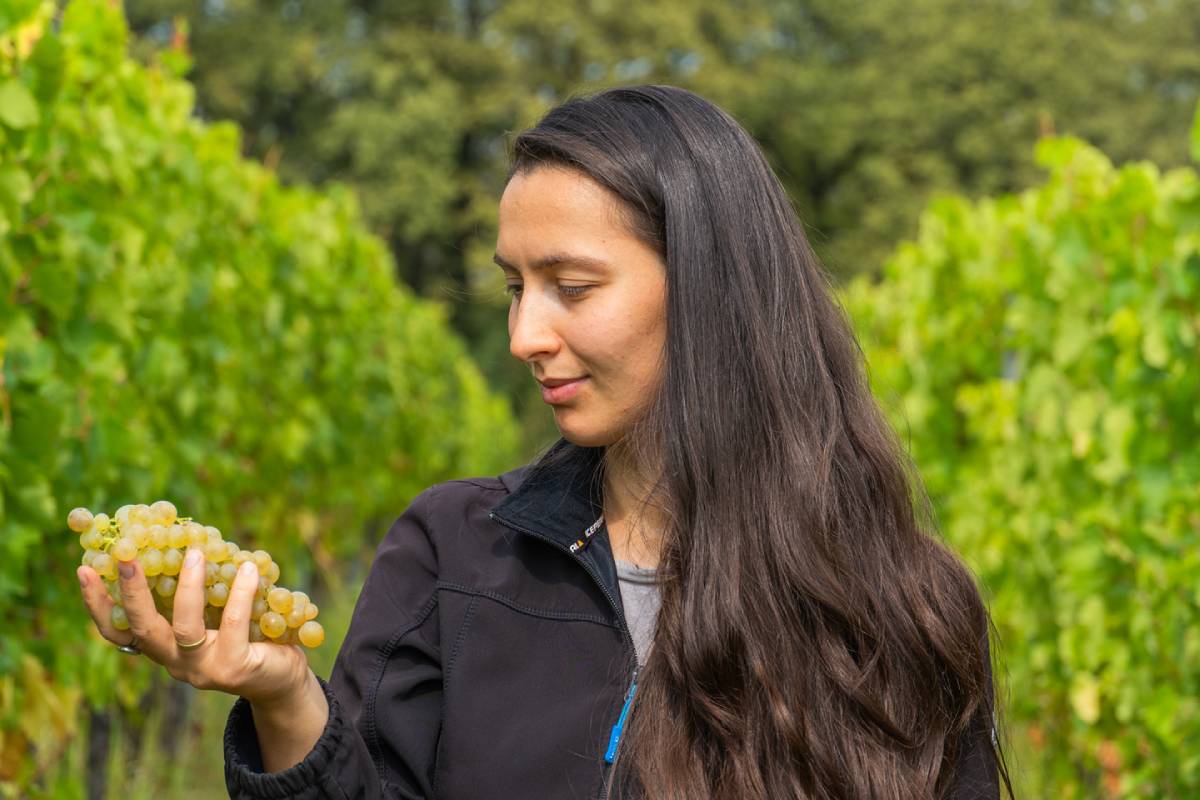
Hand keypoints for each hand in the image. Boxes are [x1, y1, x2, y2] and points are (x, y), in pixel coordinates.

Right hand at [77, 547, 310, 708]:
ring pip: (184, 627)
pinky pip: (233, 625)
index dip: (98, 604)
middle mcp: (174, 661)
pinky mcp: (233, 669)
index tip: (84, 569)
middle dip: (131, 591)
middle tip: (126, 555)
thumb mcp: (216, 611)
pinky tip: (249, 568)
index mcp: (163, 646)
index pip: (117, 631)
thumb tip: (187, 537)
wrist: (282, 678)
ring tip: (196, 552)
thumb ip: (196, 588)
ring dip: (188, 586)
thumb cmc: (248, 636)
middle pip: (142, 628)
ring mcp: (202, 670)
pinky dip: (240, 592)